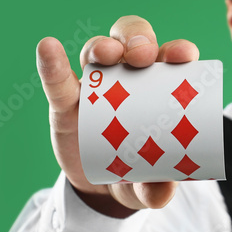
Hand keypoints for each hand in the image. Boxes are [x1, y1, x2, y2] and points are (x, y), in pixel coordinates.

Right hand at [35, 15, 199, 215]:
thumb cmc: (138, 174)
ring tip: (107, 55)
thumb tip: (160, 192)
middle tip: (142, 55)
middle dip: (139, 38)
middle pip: (134, 40)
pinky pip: (58, 79)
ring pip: (99, 50)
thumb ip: (157, 189)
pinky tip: (48, 48)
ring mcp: (95, 86)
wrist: (100, 190)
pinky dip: (52, 63)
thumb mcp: (150, 186)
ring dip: (103, 45)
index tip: (184, 55)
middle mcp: (129, 77)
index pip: (172, 58)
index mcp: (161, 86)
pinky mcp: (66, 102)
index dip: (179, 50)